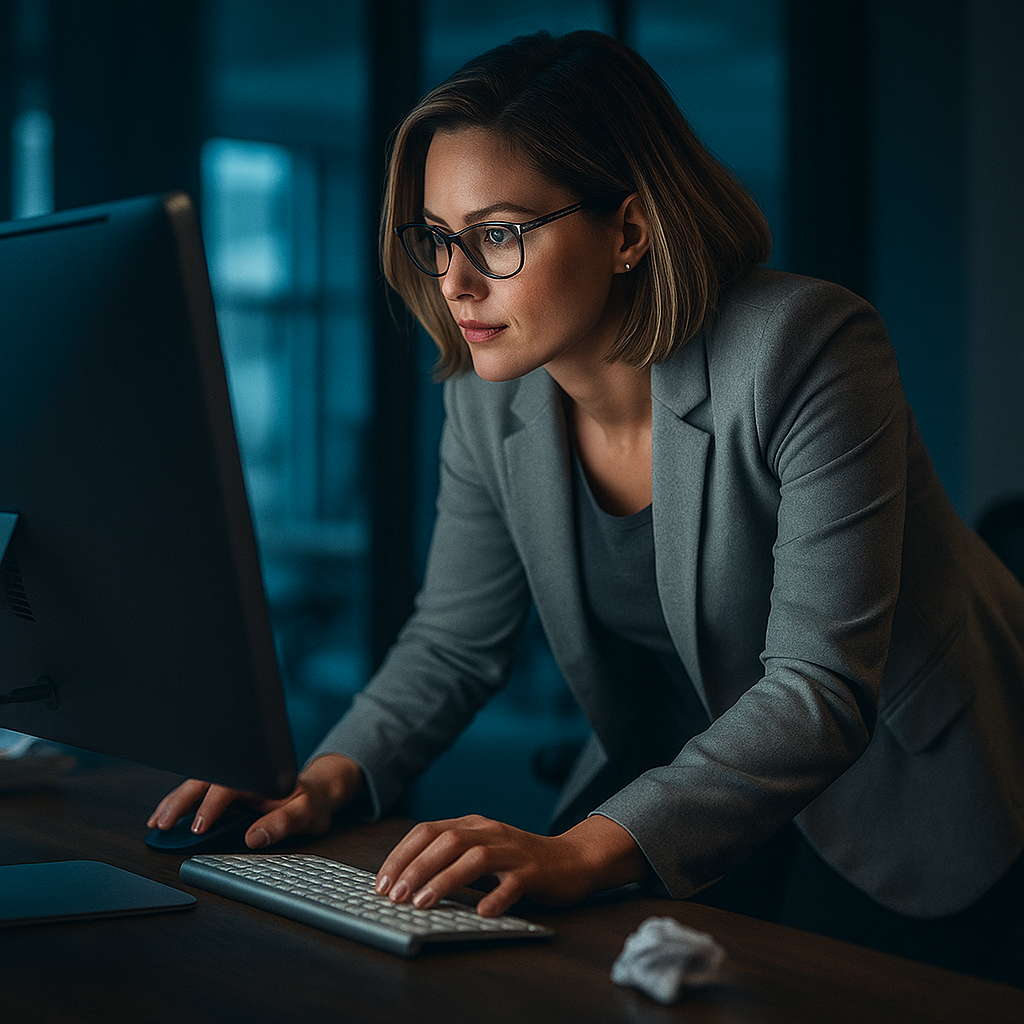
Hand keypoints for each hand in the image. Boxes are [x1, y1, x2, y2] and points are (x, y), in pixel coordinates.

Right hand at [146, 754, 363, 848]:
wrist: (317, 794)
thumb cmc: (311, 802)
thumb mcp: (306, 813)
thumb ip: (282, 823)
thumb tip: (254, 837)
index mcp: (258, 777)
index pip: (228, 787)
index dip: (211, 806)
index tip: (198, 826)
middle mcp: (241, 778)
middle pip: (204, 783)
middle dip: (181, 802)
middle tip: (163, 823)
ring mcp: (232, 787)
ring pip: (196, 788)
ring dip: (174, 803)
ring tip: (156, 822)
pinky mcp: (226, 797)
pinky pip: (198, 798)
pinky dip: (179, 807)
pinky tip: (164, 818)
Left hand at [374, 813, 647, 917]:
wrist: (572, 859)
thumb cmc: (518, 862)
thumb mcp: (480, 854)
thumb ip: (450, 861)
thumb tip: (406, 884)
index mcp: (472, 825)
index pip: (427, 831)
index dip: (401, 855)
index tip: (381, 882)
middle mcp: (489, 832)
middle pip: (446, 842)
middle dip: (415, 869)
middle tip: (395, 896)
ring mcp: (512, 850)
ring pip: (474, 858)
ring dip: (445, 881)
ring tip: (422, 904)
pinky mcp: (533, 871)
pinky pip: (513, 883)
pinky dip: (496, 897)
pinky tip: (482, 912)